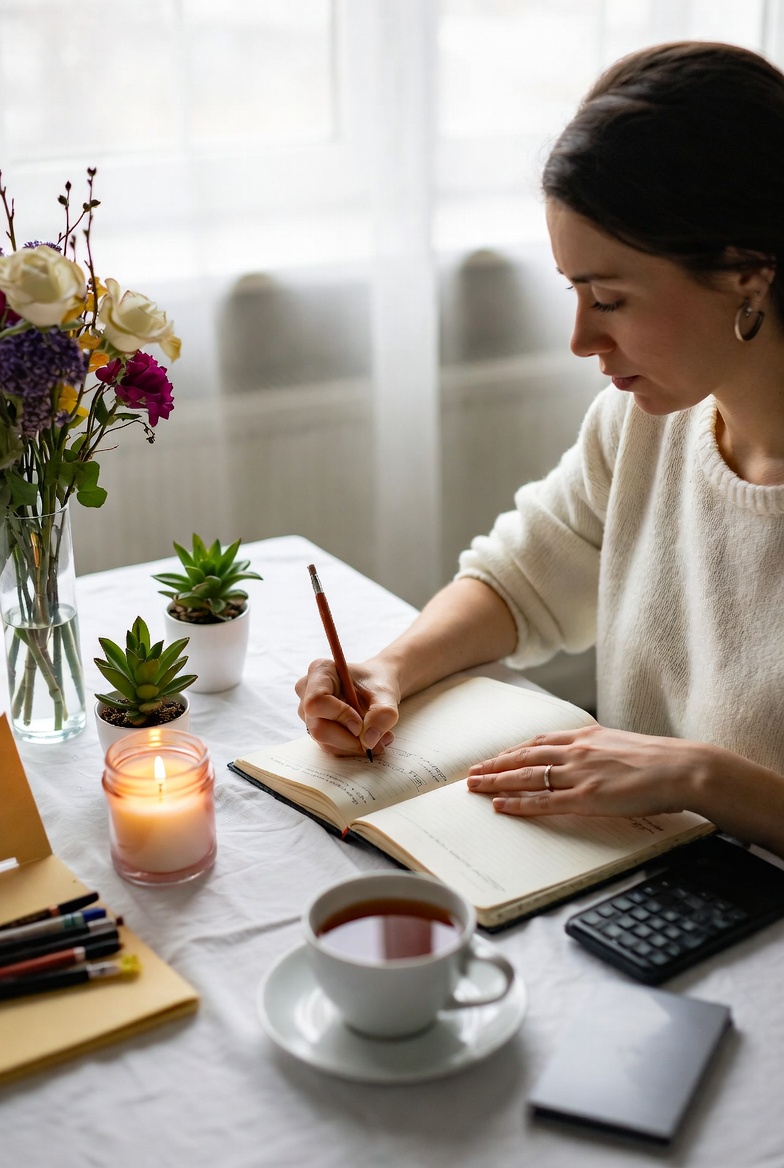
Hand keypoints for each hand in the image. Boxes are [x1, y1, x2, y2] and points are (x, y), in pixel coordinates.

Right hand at [295, 656, 400, 757]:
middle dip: (348, 739)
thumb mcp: (386, 694)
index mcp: (320, 671)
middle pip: (318, 727)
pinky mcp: (315, 727)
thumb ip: (383, 713)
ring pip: (324, 741)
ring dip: (353, 746)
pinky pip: (330, 746)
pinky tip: (369, 739)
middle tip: (374, 739)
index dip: (339, 716)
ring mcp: (309, 712)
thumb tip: (369, 740)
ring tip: (379, 738)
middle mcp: (307, 692)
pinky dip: (351, 748)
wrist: (377, 687)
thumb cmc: (378, 682)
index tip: (360, 723)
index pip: (317, 701)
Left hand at [465, 724, 705, 818]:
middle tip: (471, 772)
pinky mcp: (586, 798)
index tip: (496, 756)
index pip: (539, 742)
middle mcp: (576, 752)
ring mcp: (579, 774)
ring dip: (496, 782)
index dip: (513, 751)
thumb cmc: (660, 760)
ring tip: (475, 787)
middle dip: (495, 765)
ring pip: (526, 777)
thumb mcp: (623, 745)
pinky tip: (501, 807)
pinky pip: (544, 802)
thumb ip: (600, 751)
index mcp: (586, 736)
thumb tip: (591, 758)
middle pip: (524, 757)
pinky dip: (519, 804)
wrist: (681, 768)